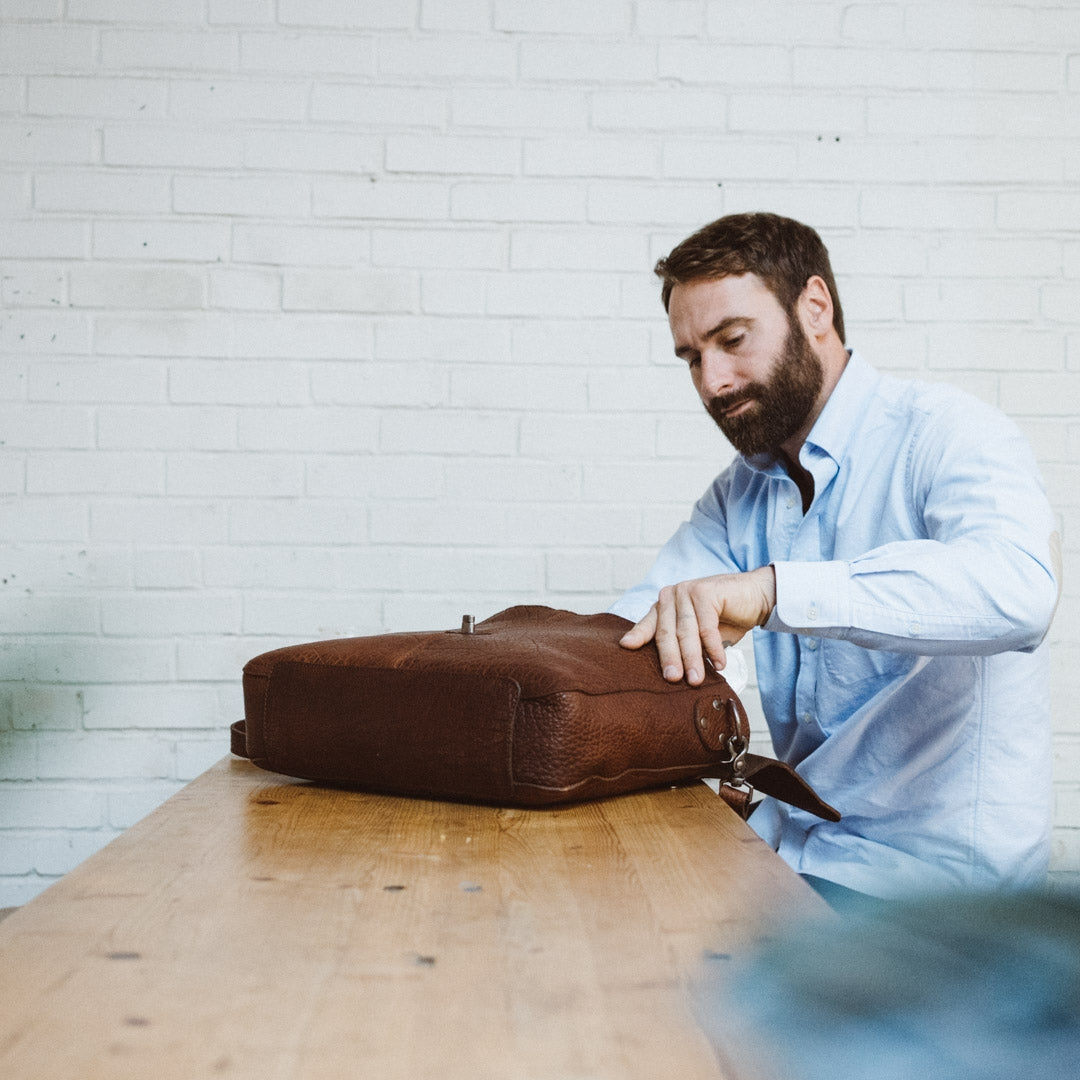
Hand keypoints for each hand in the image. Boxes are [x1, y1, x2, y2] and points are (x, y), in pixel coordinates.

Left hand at [619, 566, 775, 685]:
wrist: (755, 597)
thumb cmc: (724, 618)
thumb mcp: (698, 634)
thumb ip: (682, 645)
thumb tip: (670, 674)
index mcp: (665, 605)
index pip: (649, 625)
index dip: (638, 636)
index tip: (626, 647)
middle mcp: (672, 595)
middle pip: (667, 632)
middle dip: (670, 658)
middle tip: (673, 679)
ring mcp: (687, 591)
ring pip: (686, 632)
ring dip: (692, 658)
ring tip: (696, 680)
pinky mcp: (705, 592)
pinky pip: (707, 627)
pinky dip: (713, 648)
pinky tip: (719, 664)